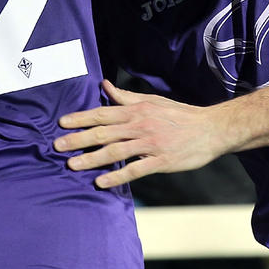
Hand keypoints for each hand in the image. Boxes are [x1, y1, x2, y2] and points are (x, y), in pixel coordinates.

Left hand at [53, 80, 228, 187]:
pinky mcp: (160, 161)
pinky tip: (101, 183)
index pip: (103, 113)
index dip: (81, 118)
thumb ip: (126, 97)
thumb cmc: (179, 114)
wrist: (210, 129)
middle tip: (57, 146)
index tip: (62, 123)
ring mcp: (150, 144)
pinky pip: (134, 169)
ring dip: (91, 159)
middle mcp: (140, 125)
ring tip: (72, 165)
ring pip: (115, 151)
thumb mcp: (152, 101)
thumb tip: (105, 85)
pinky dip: (117, 176)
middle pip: (103, 132)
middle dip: (78, 139)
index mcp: (137, 110)